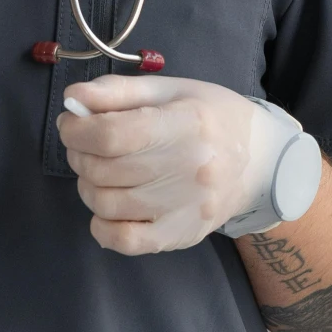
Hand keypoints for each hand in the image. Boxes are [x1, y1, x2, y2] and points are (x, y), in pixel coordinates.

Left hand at [57, 74, 266, 254]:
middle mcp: (189, 169)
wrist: (260, 161)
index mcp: (185, 123)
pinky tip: (107, 209)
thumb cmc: (210, 116)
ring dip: (87, 185)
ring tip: (98, 171)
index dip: (77, 130)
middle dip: (78, 154)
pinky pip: (126, 242)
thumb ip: (117, 91)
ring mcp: (186, 208)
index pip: (111, 135)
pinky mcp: (183, 235)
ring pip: (107, 204)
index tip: (71, 124)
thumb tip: (73, 100)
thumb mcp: (170, 89)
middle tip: (84, 144)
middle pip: (104, 170)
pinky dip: (102, 227)